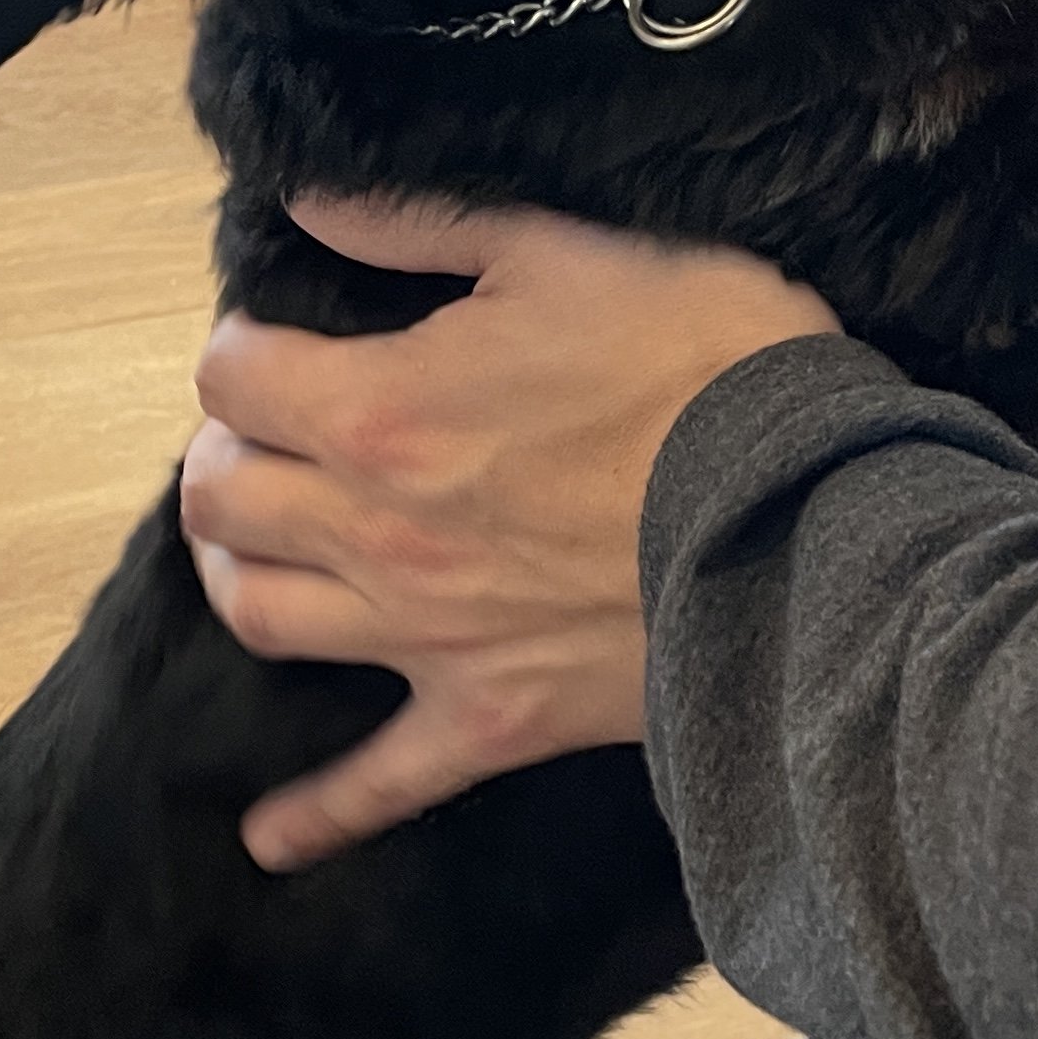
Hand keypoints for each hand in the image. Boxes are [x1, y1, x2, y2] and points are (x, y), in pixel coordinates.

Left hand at [181, 193, 835, 869]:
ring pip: (262, 616)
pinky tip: (268, 841)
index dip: (244, 349)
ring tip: (266, 549)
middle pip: (221, 500)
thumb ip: (420, 226)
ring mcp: (424, 635)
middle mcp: (376, 530)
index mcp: (381, 409)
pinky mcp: (487, 719)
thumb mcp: (565, 253)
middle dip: (227, 456)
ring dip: (241, 575)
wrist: (816, 512)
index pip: (231, 376)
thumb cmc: (704, 364)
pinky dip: (316, 816)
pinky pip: (379, 785)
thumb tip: (312, 198)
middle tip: (271, 439)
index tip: (281, 342)